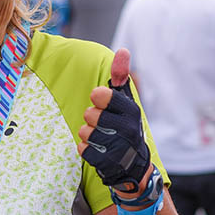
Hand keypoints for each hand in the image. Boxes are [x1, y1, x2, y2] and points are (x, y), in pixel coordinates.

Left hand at [78, 49, 152, 197]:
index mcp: (131, 110)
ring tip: (102, 136)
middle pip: (89, 114)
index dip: (97, 98)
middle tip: (102, 123)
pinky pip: (82, 149)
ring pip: (84, 132)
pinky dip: (86, 148)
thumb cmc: (123, 123)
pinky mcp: (108, 164)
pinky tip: (99, 149)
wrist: (132, 163)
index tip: (101, 100)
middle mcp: (128, 129)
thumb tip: (122, 50)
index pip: (101, 95)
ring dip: (88, 133)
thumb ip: (120, 75)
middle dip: (91, 118)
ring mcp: (119, 148)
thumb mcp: (124, 100)